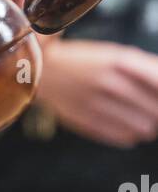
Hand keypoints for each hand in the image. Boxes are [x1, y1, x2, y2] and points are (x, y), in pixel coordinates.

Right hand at [36, 39, 157, 147]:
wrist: (44, 72)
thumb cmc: (87, 63)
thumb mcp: (116, 55)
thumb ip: (145, 68)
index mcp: (120, 61)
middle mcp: (109, 82)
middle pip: (154, 108)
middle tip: (155, 114)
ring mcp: (97, 103)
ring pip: (141, 126)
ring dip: (148, 127)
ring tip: (148, 126)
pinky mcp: (86, 121)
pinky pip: (121, 136)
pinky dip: (130, 136)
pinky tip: (131, 132)